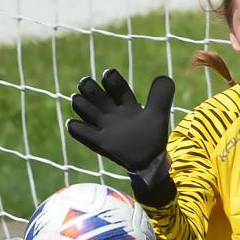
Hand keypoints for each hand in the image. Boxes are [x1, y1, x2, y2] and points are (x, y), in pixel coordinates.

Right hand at [67, 69, 174, 186]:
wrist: (150, 162)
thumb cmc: (153, 137)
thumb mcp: (159, 114)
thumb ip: (161, 96)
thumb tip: (163, 77)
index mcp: (126, 104)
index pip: (114, 83)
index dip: (110, 78)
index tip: (109, 77)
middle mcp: (112, 113)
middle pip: (93, 92)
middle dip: (88, 86)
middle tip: (91, 90)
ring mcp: (104, 127)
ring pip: (83, 108)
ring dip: (80, 103)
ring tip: (86, 106)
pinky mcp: (100, 142)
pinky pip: (81, 132)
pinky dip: (75, 127)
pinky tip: (76, 124)